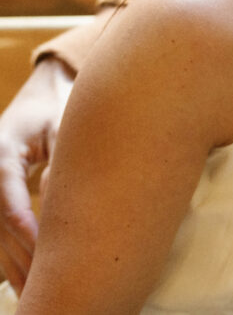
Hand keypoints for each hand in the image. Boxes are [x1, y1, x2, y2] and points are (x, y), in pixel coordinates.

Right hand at [0, 57, 73, 293]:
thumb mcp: (61, 128)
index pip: (8, 201)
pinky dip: (13, 261)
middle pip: (0, 226)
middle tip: (48, 283)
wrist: (37, 99)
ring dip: (15, 267)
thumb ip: (61, 160)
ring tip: (37, 296)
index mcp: (2, 157)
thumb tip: (63, 200)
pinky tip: (26, 285)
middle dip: (22, 257)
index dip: (26, 230)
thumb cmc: (54, 111)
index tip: (47, 253)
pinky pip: (1, 236)